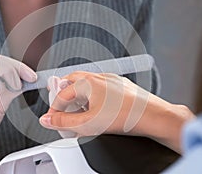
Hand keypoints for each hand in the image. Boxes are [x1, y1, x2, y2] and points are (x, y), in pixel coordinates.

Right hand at [40, 72, 193, 152]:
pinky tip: (96, 107)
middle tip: (58, 104)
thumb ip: (64, 122)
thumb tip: (48, 120)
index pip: (62, 93)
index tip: (52, 119)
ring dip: (77, 94)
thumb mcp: (88, 123)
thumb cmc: (126, 116)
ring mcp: (111, 80)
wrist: (153, 116)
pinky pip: (100, 86)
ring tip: (76, 108)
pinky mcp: (121, 86)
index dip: (54, 108)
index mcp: (88, 83)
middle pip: (72, 81)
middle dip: (63, 93)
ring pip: (87, 83)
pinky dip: (92, 95)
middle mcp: (99, 77)